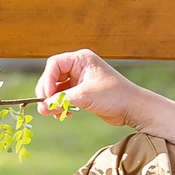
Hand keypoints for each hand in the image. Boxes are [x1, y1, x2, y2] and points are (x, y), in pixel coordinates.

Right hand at [36, 49, 153, 128]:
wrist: (132, 108)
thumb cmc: (114, 96)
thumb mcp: (85, 96)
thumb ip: (61, 100)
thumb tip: (41, 107)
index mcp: (81, 59)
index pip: (54, 64)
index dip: (47, 80)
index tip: (48, 96)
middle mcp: (79, 67)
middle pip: (53, 76)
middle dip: (48, 93)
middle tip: (45, 107)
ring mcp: (80, 80)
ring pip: (57, 89)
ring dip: (54, 102)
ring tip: (55, 113)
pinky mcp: (82, 92)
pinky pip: (64, 97)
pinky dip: (61, 106)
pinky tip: (65, 114)